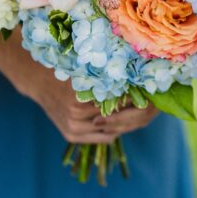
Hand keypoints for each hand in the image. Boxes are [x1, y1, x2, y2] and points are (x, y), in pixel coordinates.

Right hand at [0, 29, 158, 143]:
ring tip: (145, 106)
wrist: (36, 76)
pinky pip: (107, 137)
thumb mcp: (96, 60)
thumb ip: (119, 69)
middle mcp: (80, 116)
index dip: (149, 97)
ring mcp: (75, 129)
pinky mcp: (73, 136)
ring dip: (133, 119)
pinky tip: (124, 115)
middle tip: (159, 100)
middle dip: (146, 111)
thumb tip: (154, 74)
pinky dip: (118, 126)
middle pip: (127, 121)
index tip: (161, 88)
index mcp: (86, 95)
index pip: (130, 103)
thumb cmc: (70, 60)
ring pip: (119, 130)